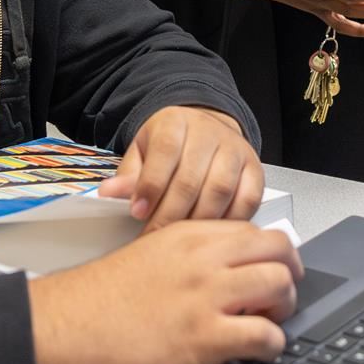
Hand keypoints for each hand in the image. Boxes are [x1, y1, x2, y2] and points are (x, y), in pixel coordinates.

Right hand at [30, 220, 300, 363]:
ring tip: (268, 322)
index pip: (258, 232)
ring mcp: (207, 296)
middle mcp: (205, 259)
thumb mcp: (155, 250)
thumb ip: (194, 251)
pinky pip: (265, 336)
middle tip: (280, 296)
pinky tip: (259, 350)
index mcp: (192, 234)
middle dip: (290, 274)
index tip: (272, 270)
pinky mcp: (204, 337)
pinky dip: (273, 345)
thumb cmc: (104, 292)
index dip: (274, 254)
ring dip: (285, 308)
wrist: (71, 321)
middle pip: (279, 252)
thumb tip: (230, 264)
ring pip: (280, 287)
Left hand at [99, 107, 263, 232]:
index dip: (151, 185)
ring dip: (198, 221)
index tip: (138, 212)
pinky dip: (230, 221)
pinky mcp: (254, 169)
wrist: (204, 130)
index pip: (165, 152)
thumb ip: (129, 174)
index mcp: (175, 122)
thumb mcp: (142, 152)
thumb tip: (109, 193)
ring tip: (180, 240)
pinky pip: (247, 200)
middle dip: (170, 213)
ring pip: (220, 190)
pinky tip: (212, 235)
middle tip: (154, 237)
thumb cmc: (169, 146)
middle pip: (191, 177)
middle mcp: (209, 132)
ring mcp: (235, 149)